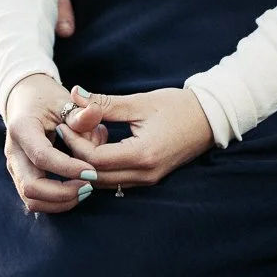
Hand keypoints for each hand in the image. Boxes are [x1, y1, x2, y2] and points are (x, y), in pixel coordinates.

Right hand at [3, 73, 108, 213]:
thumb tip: (95, 114)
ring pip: (31, 200)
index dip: (68, 168)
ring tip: (85, 189)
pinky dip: (55, 202)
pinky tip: (76, 189)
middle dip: (63, 193)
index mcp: (22, 129)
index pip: (43, 157)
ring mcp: (15, 167)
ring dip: (60, 202)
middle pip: (32, 187)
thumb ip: (79, 112)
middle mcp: (13, 152)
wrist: (25, 98)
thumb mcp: (63, 99)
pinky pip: (35, 199)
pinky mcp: (21, 176)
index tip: (93, 171)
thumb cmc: (46, 98)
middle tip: (89, 185)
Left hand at [56, 84, 214, 188]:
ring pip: (104, 181)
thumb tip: (76, 96)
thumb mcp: (140, 102)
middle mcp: (145, 174)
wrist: (210, 118)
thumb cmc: (178, 106)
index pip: (95, 159)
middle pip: (95, 176)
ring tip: (86, 133)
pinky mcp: (149, 177)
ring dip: (88, 162)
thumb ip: (105, 103)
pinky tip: (102, 141)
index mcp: (143, 155)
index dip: (75, 143)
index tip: (65, 124)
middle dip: (77, 155)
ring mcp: (148, 179)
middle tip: (70, 130)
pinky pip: (116, 179)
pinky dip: (102, 165)